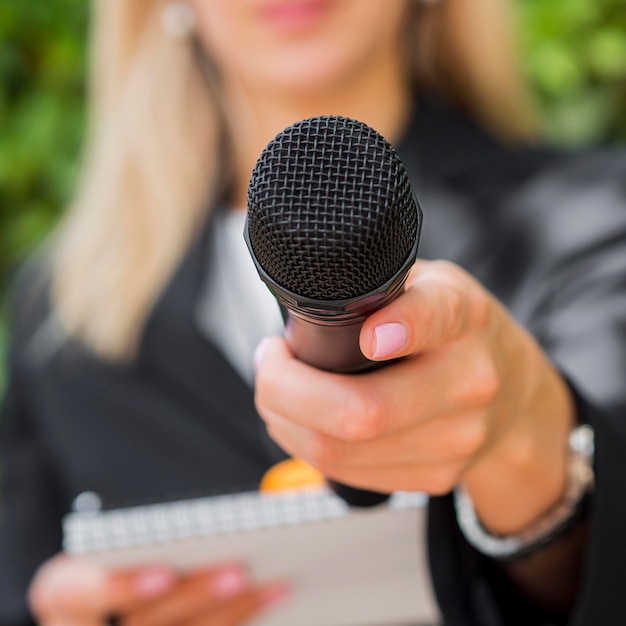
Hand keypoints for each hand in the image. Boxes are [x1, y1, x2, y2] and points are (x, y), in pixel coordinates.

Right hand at [29, 553, 287, 625]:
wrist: (110, 604)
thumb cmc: (125, 554)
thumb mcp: (121, 540)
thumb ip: (157, 531)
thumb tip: (236, 510)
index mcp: (64, 592)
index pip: (79, 594)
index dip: (122, 587)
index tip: (165, 572)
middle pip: (145, 625)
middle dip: (196, 597)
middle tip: (240, 571)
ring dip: (233, 613)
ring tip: (274, 583)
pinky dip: (240, 621)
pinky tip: (272, 597)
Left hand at [254, 260, 574, 534]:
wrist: (513, 394)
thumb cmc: (453, 332)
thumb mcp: (430, 284)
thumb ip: (382, 285)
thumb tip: (305, 292)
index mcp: (462, 316)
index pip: (436, 317)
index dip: (401, 327)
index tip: (369, 336)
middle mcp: (468, 381)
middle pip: (362, 411)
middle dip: (284, 389)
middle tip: (269, 362)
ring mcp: (455, 439)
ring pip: (338, 451)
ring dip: (284, 420)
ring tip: (276, 389)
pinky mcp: (435, 477)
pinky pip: (345, 473)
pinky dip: (305, 444)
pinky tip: (300, 419)